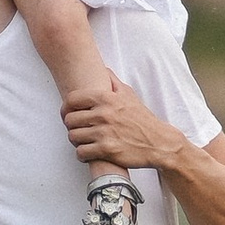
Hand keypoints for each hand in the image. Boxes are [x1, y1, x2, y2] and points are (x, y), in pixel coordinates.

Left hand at [59, 68, 182, 171]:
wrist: (159, 143)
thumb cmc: (142, 119)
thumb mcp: (129, 94)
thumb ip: (112, 81)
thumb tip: (102, 69)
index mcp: (106, 98)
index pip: (72, 99)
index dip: (66, 108)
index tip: (68, 114)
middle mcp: (103, 114)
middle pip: (70, 120)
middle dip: (71, 126)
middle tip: (78, 129)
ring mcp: (104, 133)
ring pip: (73, 137)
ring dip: (76, 141)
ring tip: (83, 141)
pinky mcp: (106, 150)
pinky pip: (80, 152)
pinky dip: (82, 154)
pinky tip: (89, 152)